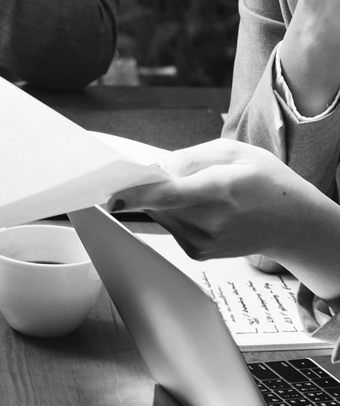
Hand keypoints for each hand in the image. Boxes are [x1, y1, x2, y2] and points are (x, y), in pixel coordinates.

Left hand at [110, 139, 328, 261]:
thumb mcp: (235, 152)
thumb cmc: (266, 181)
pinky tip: (206, 210)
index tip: (114, 197)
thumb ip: (190, 158)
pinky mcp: (196, 253)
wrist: (292, 224)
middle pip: (159, 201)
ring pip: (161, 213)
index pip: (170, 195)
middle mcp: (210, 220)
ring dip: (167, 199)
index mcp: (221, 189)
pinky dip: (177, 214)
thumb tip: (156, 169)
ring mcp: (202, 241)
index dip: (138, 195)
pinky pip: (170, 226)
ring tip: (203, 192)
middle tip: (173, 174)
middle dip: (154, 186)